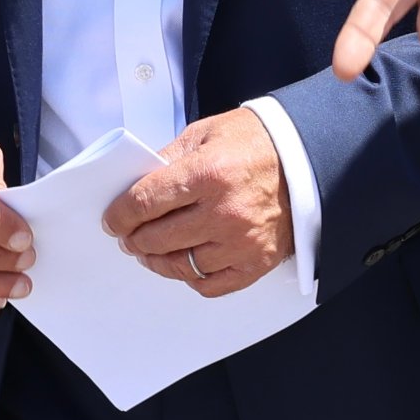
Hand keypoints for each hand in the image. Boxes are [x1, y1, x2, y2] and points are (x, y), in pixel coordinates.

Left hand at [103, 108, 294, 297]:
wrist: (306, 158)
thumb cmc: (255, 143)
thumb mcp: (204, 134)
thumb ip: (167, 160)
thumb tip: (134, 188)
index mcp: (208, 173)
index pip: (145, 202)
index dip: (120, 214)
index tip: (112, 220)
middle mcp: (224, 211)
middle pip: (157, 238)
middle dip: (134, 238)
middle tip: (129, 235)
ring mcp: (242, 241)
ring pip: (180, 266)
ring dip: (158, 260)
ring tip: (151, 251)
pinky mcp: (257, 262)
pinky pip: (211, 285)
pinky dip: (192, 278)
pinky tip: (185, 264)